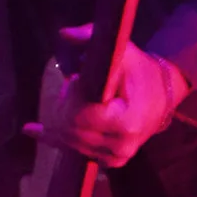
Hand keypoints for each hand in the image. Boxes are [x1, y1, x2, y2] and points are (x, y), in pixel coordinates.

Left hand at [32, 38, 189, 170]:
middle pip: (70, 130)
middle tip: (73, 85)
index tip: (76, 79)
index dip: (72, 96)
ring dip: (63, 118)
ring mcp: (116, 157)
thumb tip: (64, 34)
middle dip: (64, 106)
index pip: (80, 115)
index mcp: (126, 121)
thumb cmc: (141, 71)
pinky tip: (33, 130)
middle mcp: (121, 145)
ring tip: (74, 97)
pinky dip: (55, 138)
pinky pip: (75, 152)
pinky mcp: (110, 162)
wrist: (163, 95)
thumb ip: (93, 38)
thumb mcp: (123, 51)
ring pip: (68, 142)